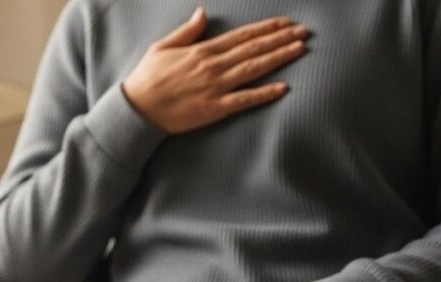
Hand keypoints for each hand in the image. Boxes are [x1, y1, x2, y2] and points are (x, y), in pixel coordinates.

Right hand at [122, 8, 308, 133]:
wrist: (136, 110)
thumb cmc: (146, 79)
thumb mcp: (162, 47)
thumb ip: (187, 31)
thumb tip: (203, 13)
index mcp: (203, 50)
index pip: (242, 36)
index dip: (266, 28)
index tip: (286, 22)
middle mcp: (213, 66)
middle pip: (254, 49)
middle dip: (281, 38)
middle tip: (304, 31)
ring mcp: (215, 87)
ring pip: (254, 69)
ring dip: (279, 58)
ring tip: (299, 48)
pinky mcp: (213, 109)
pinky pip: (244, 100)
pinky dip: (264, 94)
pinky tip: (282, 88)